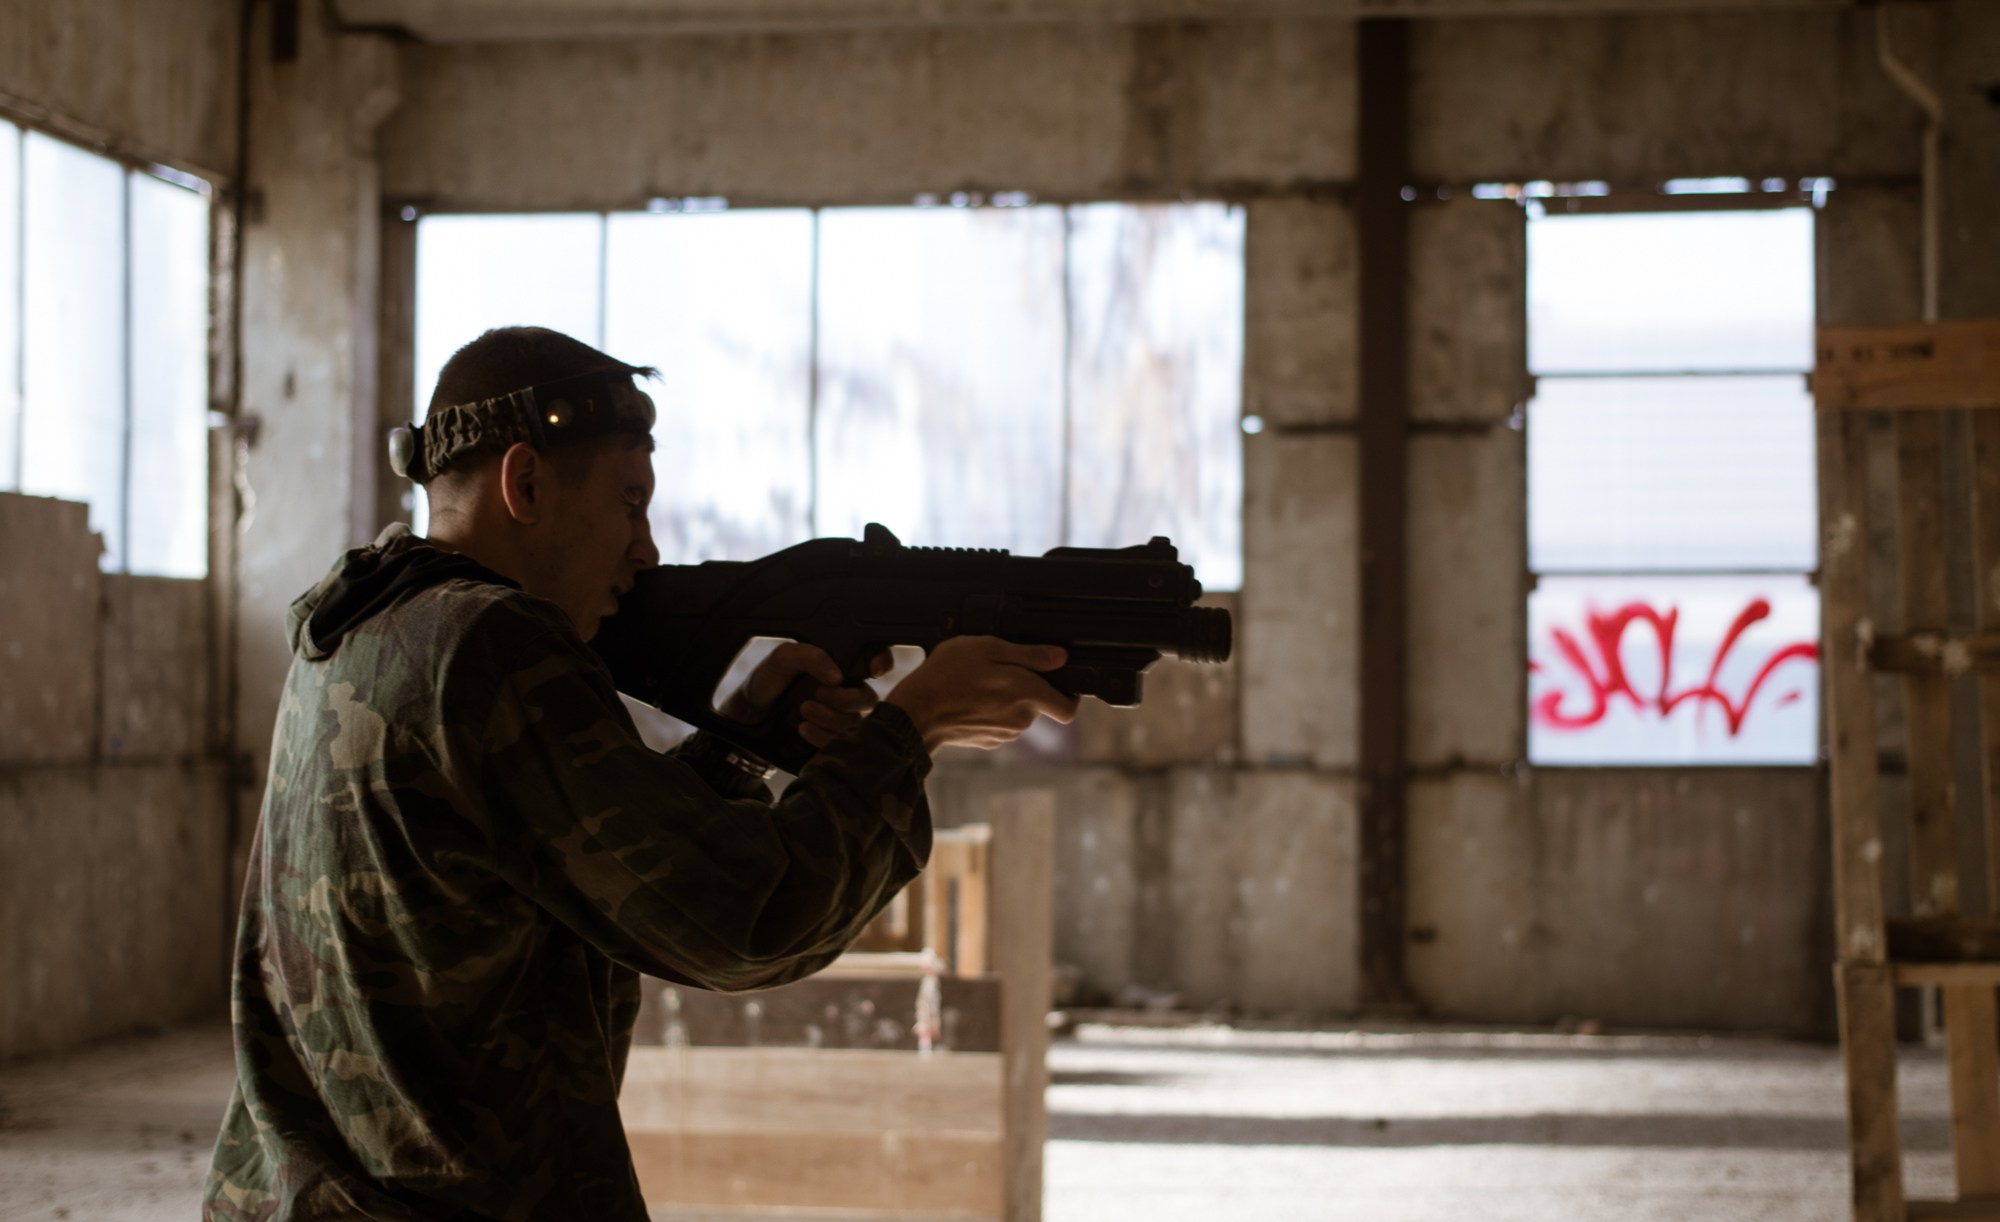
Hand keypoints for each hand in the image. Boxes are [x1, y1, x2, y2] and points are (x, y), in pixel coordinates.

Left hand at [724, 642, 894, 750]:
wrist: (750, 715)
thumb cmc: (769, 680)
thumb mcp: (784, 658)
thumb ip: (811, 657)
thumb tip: (837, 676)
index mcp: (840, 665)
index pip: (875, 660)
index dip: (882, 662)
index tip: (873, 670)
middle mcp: (846, 691)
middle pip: (868, 698)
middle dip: (847, 699)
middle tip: (819, 693)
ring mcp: (841, 717)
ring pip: (855, 723)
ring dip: (831, 718)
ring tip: (804, 710)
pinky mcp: (832, 740)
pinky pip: (841, 744)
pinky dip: (824, 737)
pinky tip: (804, 728)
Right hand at [883, 636, 1079, 752]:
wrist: (915, 714)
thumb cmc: (947, 676)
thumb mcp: (986, 648)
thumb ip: (1029, 654)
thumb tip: (1061, 657)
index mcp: (1027, 694)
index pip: (1068, 709)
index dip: (1069, 696)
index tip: (1058, 682)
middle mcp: (1021, 719)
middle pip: (1038, 705)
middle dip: (1025, 689)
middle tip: (996, 670)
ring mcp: (1005, 734)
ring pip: (1017, 715)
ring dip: (1005, 700)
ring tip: (977, 683)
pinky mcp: (988, 742)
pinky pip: (999, 725)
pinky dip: (989, 713)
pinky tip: (968, 701)